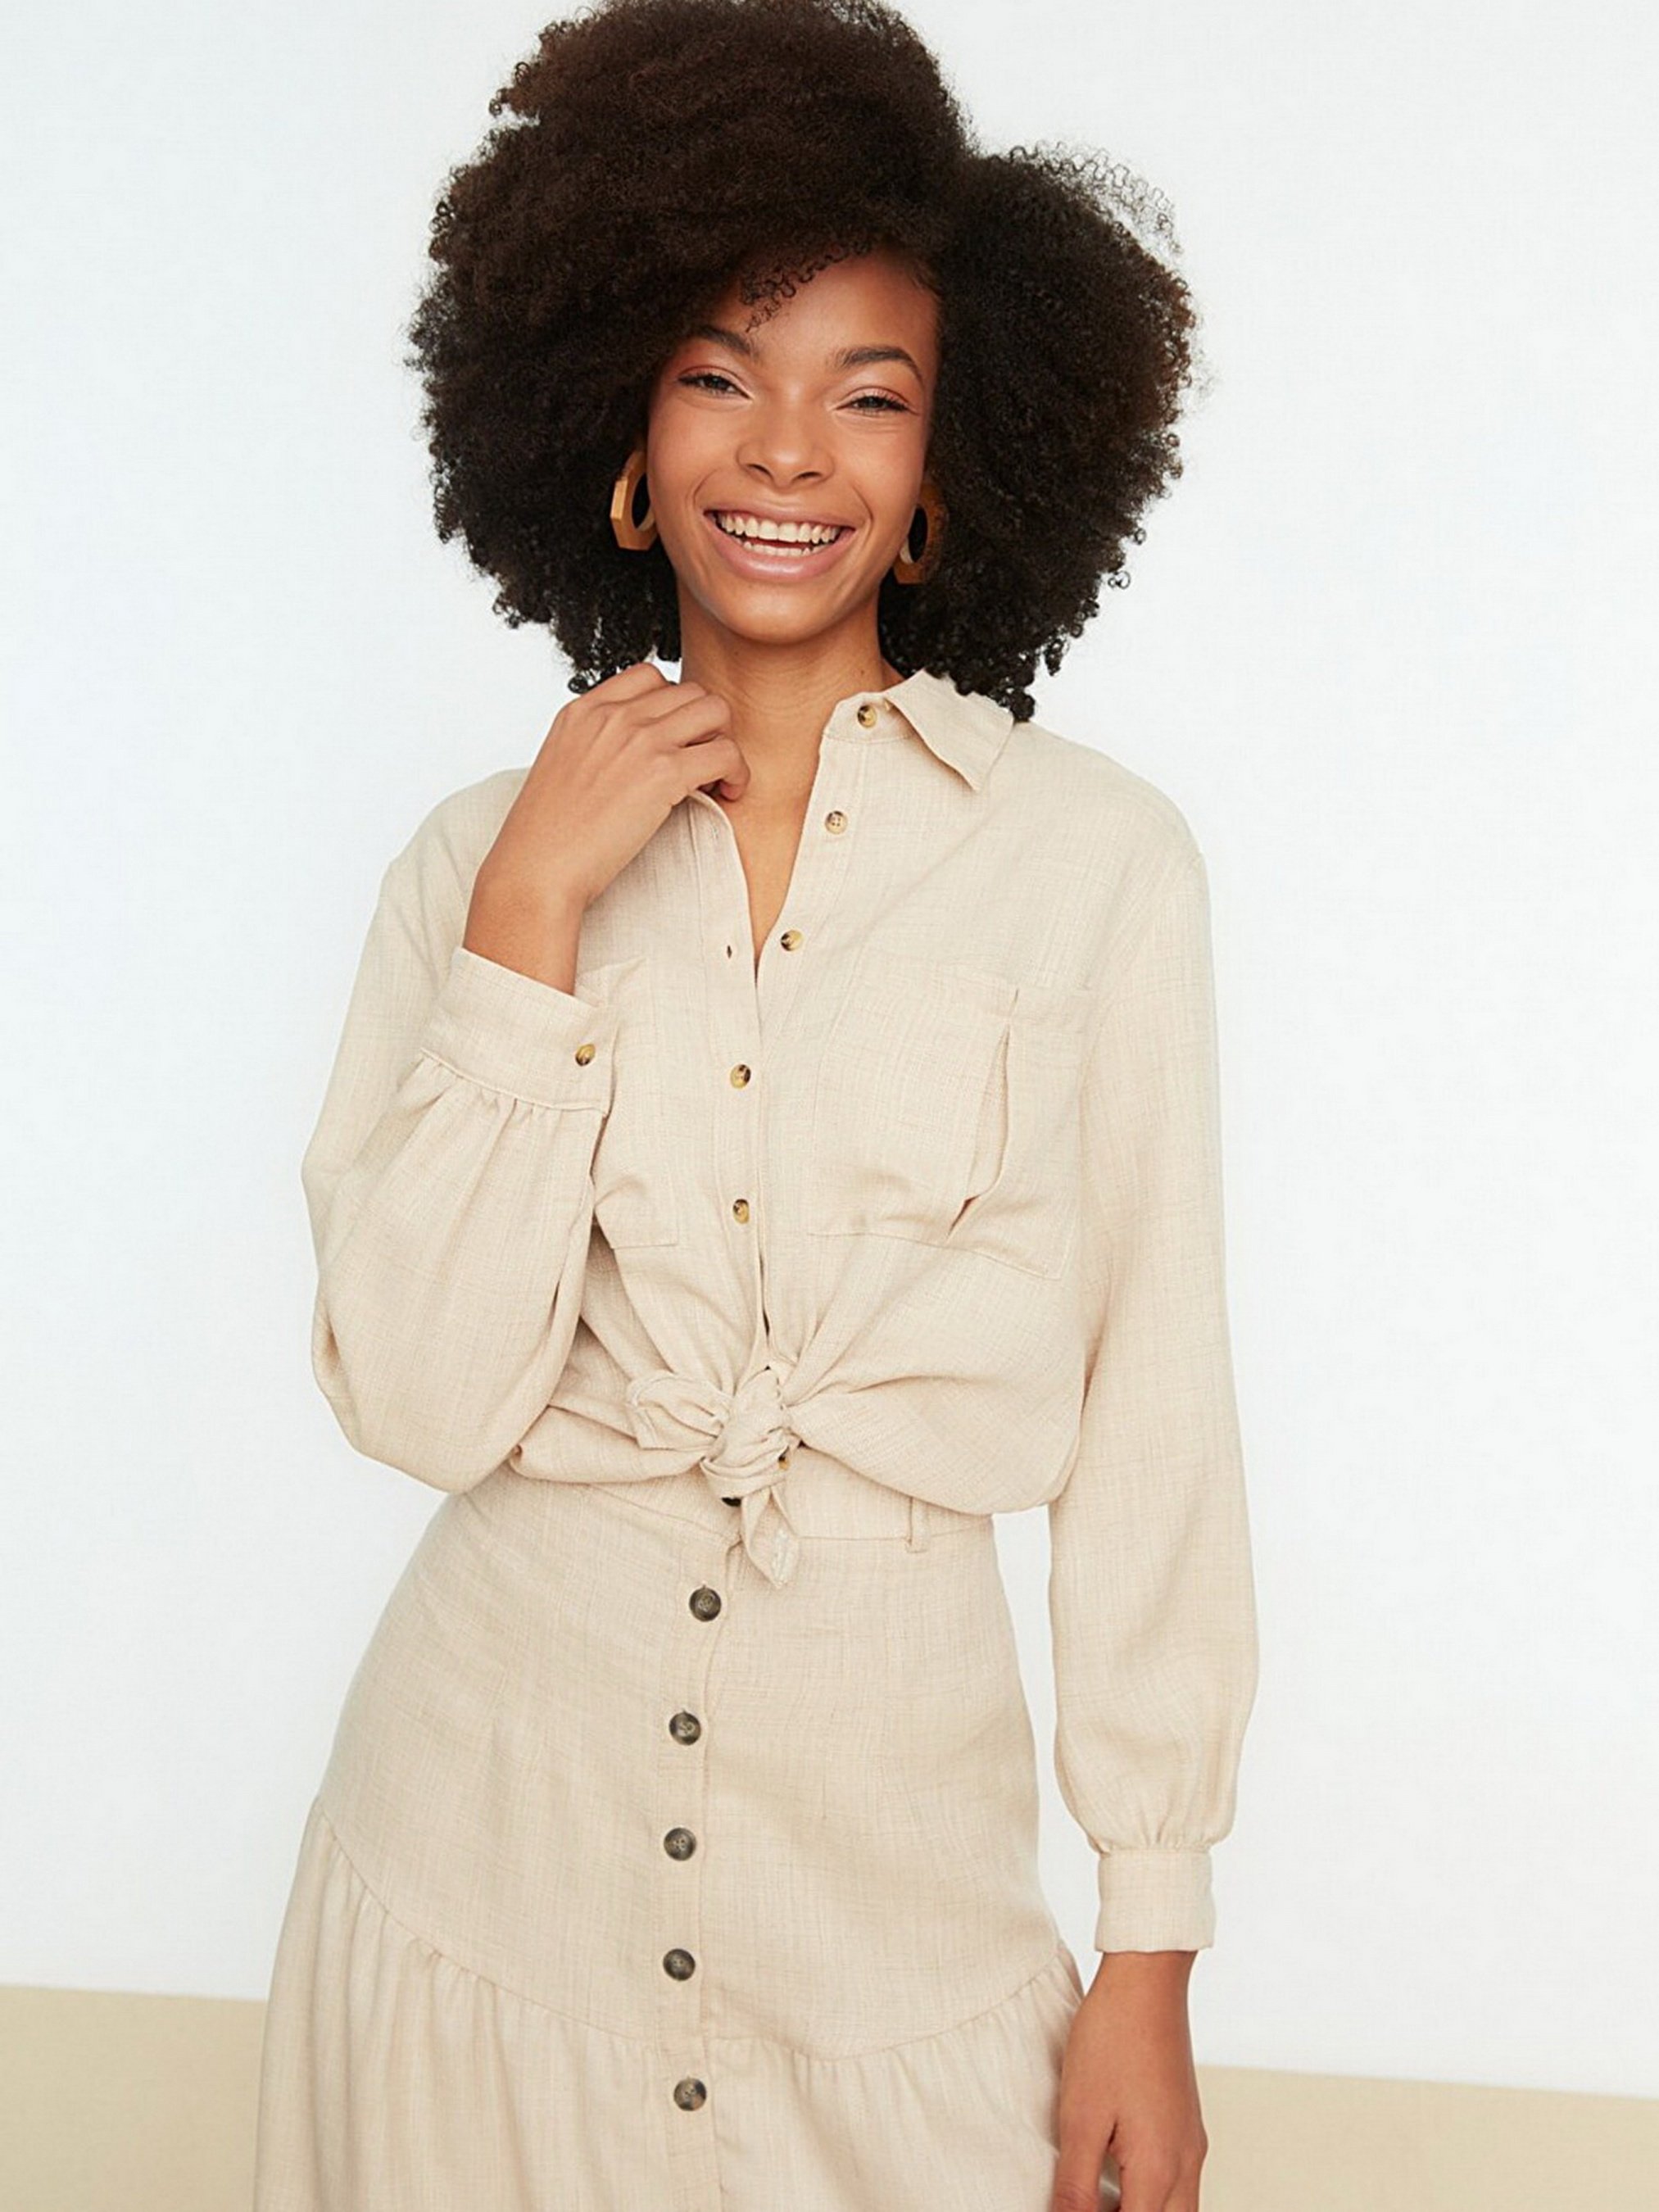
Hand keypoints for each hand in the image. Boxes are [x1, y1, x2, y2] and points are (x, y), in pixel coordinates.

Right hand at [476, 660, 749, 916]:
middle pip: (689, 690)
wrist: (537, 868)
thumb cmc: (547, 835)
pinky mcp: (664, 773)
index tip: (675, 740)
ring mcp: (640, 739)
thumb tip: (633, 755)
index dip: (673, 706)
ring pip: (715, 710)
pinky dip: (737, 773)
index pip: (649, 677)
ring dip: (725, 741)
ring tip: (716, 778)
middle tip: (702, 763)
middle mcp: (613, 715)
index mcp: (583, 709)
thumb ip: (595, 746)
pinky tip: (726, 794)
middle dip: (705, 725)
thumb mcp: (561, 766)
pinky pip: (726, 753)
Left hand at [1050, 1953, 1206, 2211]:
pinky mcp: (1188, 2124)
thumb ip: (1076, 2186)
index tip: (1070, 2209)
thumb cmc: (1111, 2039)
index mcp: (1159, 2170)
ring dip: (1141, 2210)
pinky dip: (1151, 2194)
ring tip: (1097, 2198)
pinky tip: (1116, 2175)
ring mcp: (1192, 2143)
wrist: (1146, 1978)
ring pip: (1179, 2210)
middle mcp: (1187, 2164)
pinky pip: (1179, 2183)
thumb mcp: (1080, 2118)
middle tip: (1088, 2204)